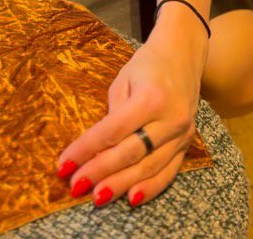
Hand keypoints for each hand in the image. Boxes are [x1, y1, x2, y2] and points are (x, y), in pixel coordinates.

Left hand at [55, 4, 207, 207]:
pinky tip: (133, 198)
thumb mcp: (123, 80)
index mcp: (150, 98)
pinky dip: (151, 187)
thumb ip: (114, 114)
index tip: (64, 164)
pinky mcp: (187, 142)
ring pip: (149, 167)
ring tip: (98, 197)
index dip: (86, 150)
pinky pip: (169, 171)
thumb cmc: (147, 64)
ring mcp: (182, 133)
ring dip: (121, 184)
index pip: (112, 131)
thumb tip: (99, 149)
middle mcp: (170, 118)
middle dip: (100, 172)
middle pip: (130, 153)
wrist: (183, 54)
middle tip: (76, 186)